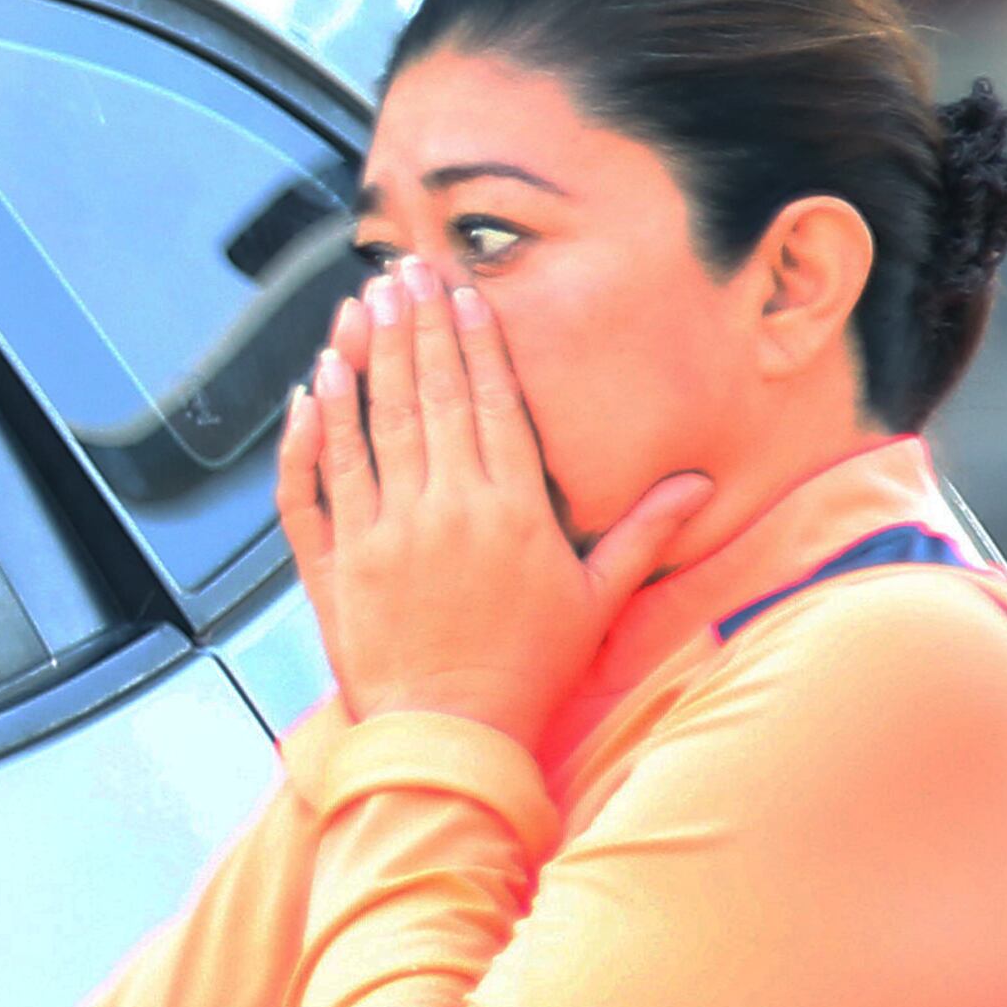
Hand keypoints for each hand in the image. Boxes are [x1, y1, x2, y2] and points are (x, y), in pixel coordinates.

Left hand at [277, 260, 712, 746]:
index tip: (460, 291)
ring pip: (368, 427)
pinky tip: (311, 388)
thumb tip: (696, 485)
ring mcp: (382, 534)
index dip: (472, 340)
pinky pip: (315, 486)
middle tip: (403, 269)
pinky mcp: (335, 564)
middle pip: (425, 397)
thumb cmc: (526, 671)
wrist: (450, 736)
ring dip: (361, 359)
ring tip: (357, 304)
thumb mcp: (595, 600)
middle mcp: (444, 510)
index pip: (489, 402)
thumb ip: (642, 533)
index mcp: (511, 510)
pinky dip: (310, 434)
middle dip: (414, 326)